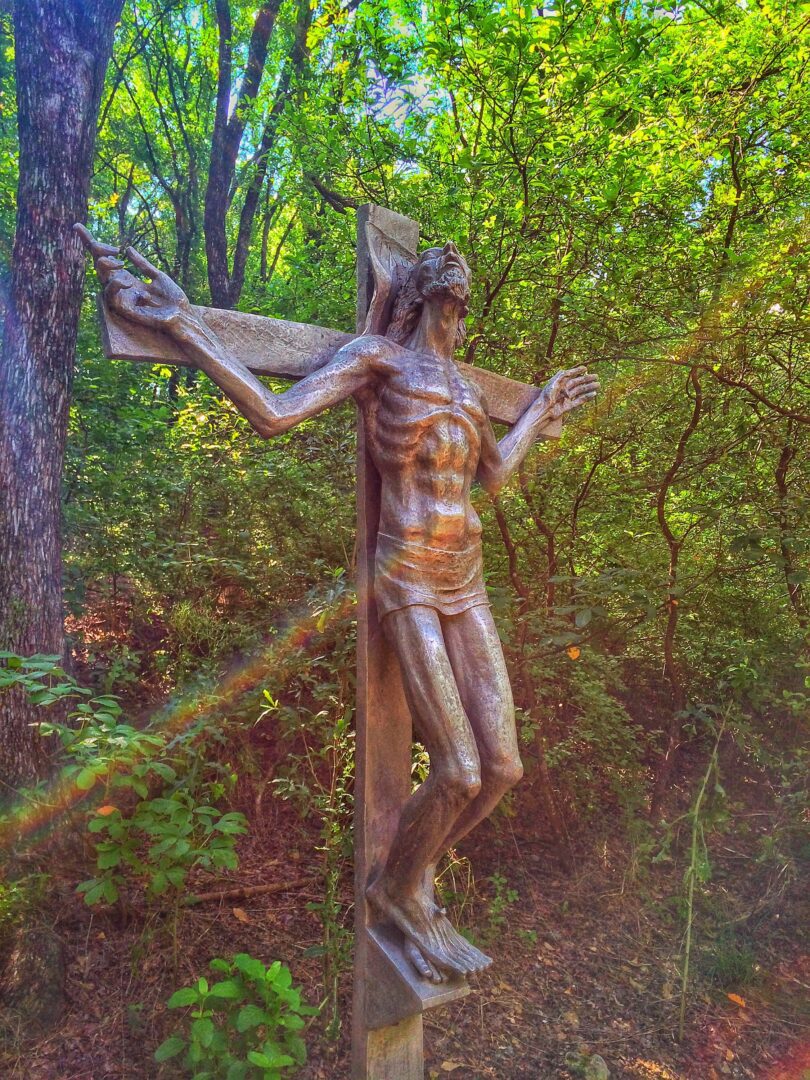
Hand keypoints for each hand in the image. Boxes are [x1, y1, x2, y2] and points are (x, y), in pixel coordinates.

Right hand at [74, 224, 193, 336]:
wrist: (182, 316)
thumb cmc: (173, 299)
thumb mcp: (157, 276)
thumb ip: (142, 264)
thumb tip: (127, 249)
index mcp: (127, 278)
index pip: (104, 259)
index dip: (90, 243)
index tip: (77, 226)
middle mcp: (120, 287)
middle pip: (99, 265)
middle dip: (99, 251)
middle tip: (115, 249)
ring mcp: (121, 298)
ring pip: (102, 280)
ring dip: (105, 266)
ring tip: (120, 262)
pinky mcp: (123, 310)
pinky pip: (111, 297)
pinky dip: (115, 285)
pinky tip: (126, 281)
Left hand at [539, 366, 599, 418]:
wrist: (543, 411)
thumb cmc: (545, 397)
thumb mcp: (552, 384)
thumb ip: (560, 377)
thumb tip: (568, 371)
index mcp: (559, 383)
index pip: (570, 375)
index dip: (577, 371)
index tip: (585, 368)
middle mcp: (563, 390)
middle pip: (577, 382)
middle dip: (587, 379)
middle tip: (596, 376)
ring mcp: (566, 398)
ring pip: (580, 391)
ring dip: (589, 388)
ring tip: (598, 385)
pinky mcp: (568, 406)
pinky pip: (579, 401)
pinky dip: (586, 397)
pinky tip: (593, 394)